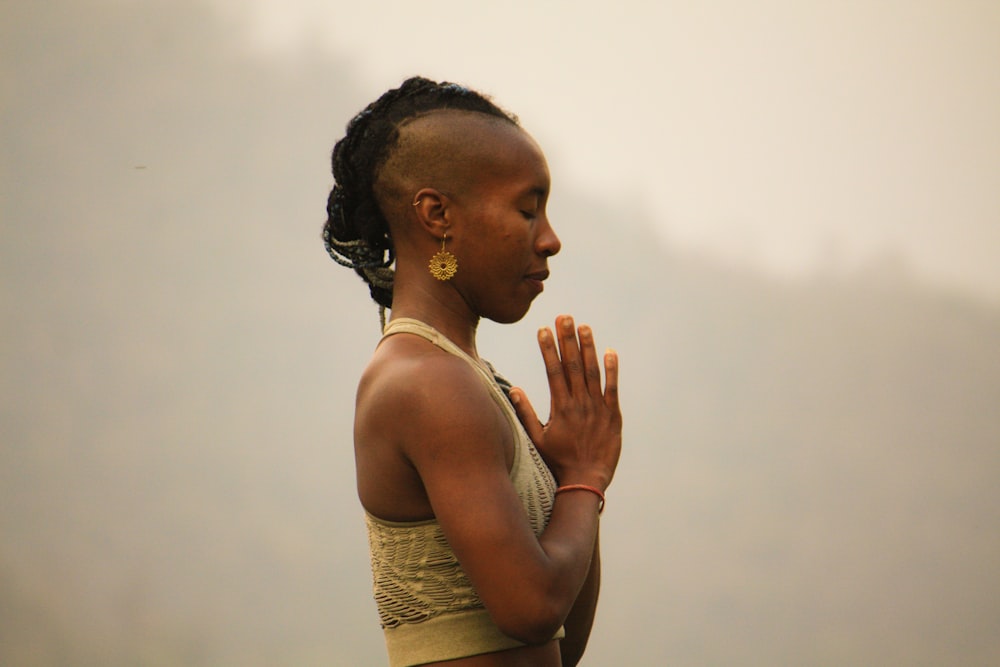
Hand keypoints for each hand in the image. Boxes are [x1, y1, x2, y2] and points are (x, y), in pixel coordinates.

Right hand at [510, 315, 621, 489]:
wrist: (585, 481)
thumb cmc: (558, 462)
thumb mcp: (536, 439)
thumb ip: (525, 413)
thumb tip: (514, 388)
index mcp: (560, 408)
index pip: (553, 371)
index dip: (548, 348)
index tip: (544, 329)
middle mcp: (579, 404)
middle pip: (572, 365)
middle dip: (567, 339)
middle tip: (564, 317)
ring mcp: (598, 408)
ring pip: (592, 372)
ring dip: (588, 348)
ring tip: (584, 327)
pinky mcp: (613, 415)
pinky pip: (613, 388)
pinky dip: (612, 370)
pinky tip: (610, 352)